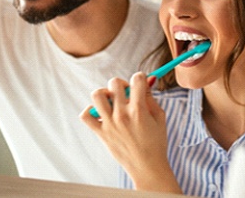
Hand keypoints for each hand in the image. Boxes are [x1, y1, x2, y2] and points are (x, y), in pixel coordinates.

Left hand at [80, 73, 180, 192]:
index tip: (141, 82)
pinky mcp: (101, 133)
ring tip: (112, 101)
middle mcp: (122, 114)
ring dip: (105, 93)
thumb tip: (146, 81)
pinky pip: (85, 115)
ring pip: (97, 95)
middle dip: (122, 83)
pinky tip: (101, 112)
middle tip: (126, 93)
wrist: (147, 167)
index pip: (136, 79)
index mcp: (139, 109)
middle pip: (115, 83)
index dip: (140, 77)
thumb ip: (151, 97)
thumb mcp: (159, 117)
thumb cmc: (156, 143)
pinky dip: (90, 110)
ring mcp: (109, 124)